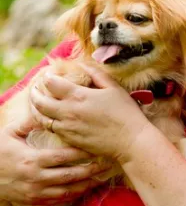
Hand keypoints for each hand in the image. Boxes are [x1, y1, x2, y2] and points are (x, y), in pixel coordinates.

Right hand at [0, 120, 110, 205]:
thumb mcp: (10, 133)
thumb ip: (29, 122)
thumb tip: (46, 108)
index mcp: (32, 159)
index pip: (63, 157)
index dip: (81, 153)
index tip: (95, 147)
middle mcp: (36, 177)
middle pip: (69, 175)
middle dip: (89, 170)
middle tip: (105, 164)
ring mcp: (36, 191)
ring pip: (66, 190)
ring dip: (85, 185)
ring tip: (100, 179)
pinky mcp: (34, 200)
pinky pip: (57, 199)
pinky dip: (73, 195)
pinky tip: (84, 189)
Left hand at [30, 66, 150, 162]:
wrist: (130, 140)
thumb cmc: (125, 111)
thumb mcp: (113, 87)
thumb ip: (96, 74)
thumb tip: (83, 65)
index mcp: (78, 96)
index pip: (52, 83)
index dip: (47, 77)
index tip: (48, 74)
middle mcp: (68, 112)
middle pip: (40, 102)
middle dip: (34, 93)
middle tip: (34, 87)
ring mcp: (67, 128)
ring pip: (41, 118)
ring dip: (36, 108)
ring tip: (36, 102)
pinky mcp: (69, 140)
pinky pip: (50, 129)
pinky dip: (45, 121)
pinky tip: (49, 117)